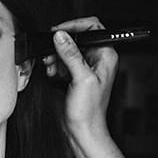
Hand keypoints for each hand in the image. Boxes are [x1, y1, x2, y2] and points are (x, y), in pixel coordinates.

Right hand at [44, 17, 118, 142]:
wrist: (83, 131)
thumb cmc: (89, 111)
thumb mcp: (81, 79)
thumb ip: (71, 55)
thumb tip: (61, 36)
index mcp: (106, 55)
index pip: (93, 27)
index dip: (75, 26)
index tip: (59, 32)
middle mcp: (98, 59)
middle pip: (77, 38)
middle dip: (61, 45)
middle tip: (51, 53)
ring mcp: (87, 67)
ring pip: (68, 50)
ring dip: (56, 57)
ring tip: (51, 66)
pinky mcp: (76, 76)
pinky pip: (64, 62)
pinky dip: (55, 66)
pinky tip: (53, 74)